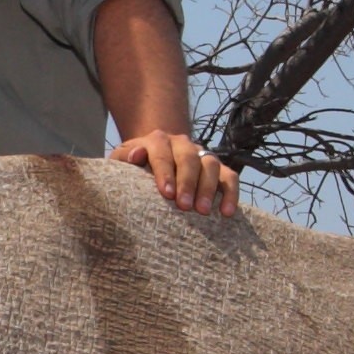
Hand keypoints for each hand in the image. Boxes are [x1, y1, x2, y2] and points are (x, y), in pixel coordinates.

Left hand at [115, 129, 237, 213]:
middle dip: (188, 182)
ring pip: (211, 164)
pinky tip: (227, 212)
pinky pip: (229, 177)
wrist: (154, 156)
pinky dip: (231, 193)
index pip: (162, 153)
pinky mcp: (218, 168)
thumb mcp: (122, 160)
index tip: (167, 194)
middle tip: (185, 206)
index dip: (165, 173)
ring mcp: (202, 154)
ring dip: (208, 188)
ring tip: (203, 211)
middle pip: (189, 158)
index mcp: (158, 141)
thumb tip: (136, 155)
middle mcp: (182, 144)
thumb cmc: (135, 166)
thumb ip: (123, 157)